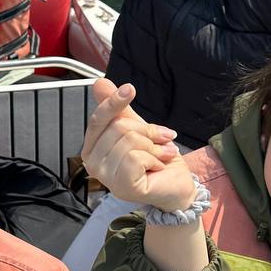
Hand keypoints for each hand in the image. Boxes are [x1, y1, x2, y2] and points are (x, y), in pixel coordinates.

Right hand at [80, 78, 190, 210]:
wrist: (177, 187)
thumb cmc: (157, 160)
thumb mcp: (138, 130)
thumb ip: (119, 110)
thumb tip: (99, 83)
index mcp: (92, 148)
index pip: (99, 119)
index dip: (114, 102)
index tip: (129, 88)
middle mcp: (92, 163)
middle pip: (119, 127)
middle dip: (147, 131)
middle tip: (161, 142)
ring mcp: (105, 177)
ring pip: (130, 141)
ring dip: (154, 147)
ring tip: (159, 157)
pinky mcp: (121, 186)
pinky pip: (136, 157)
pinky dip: (154, 159)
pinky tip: (156, 168)